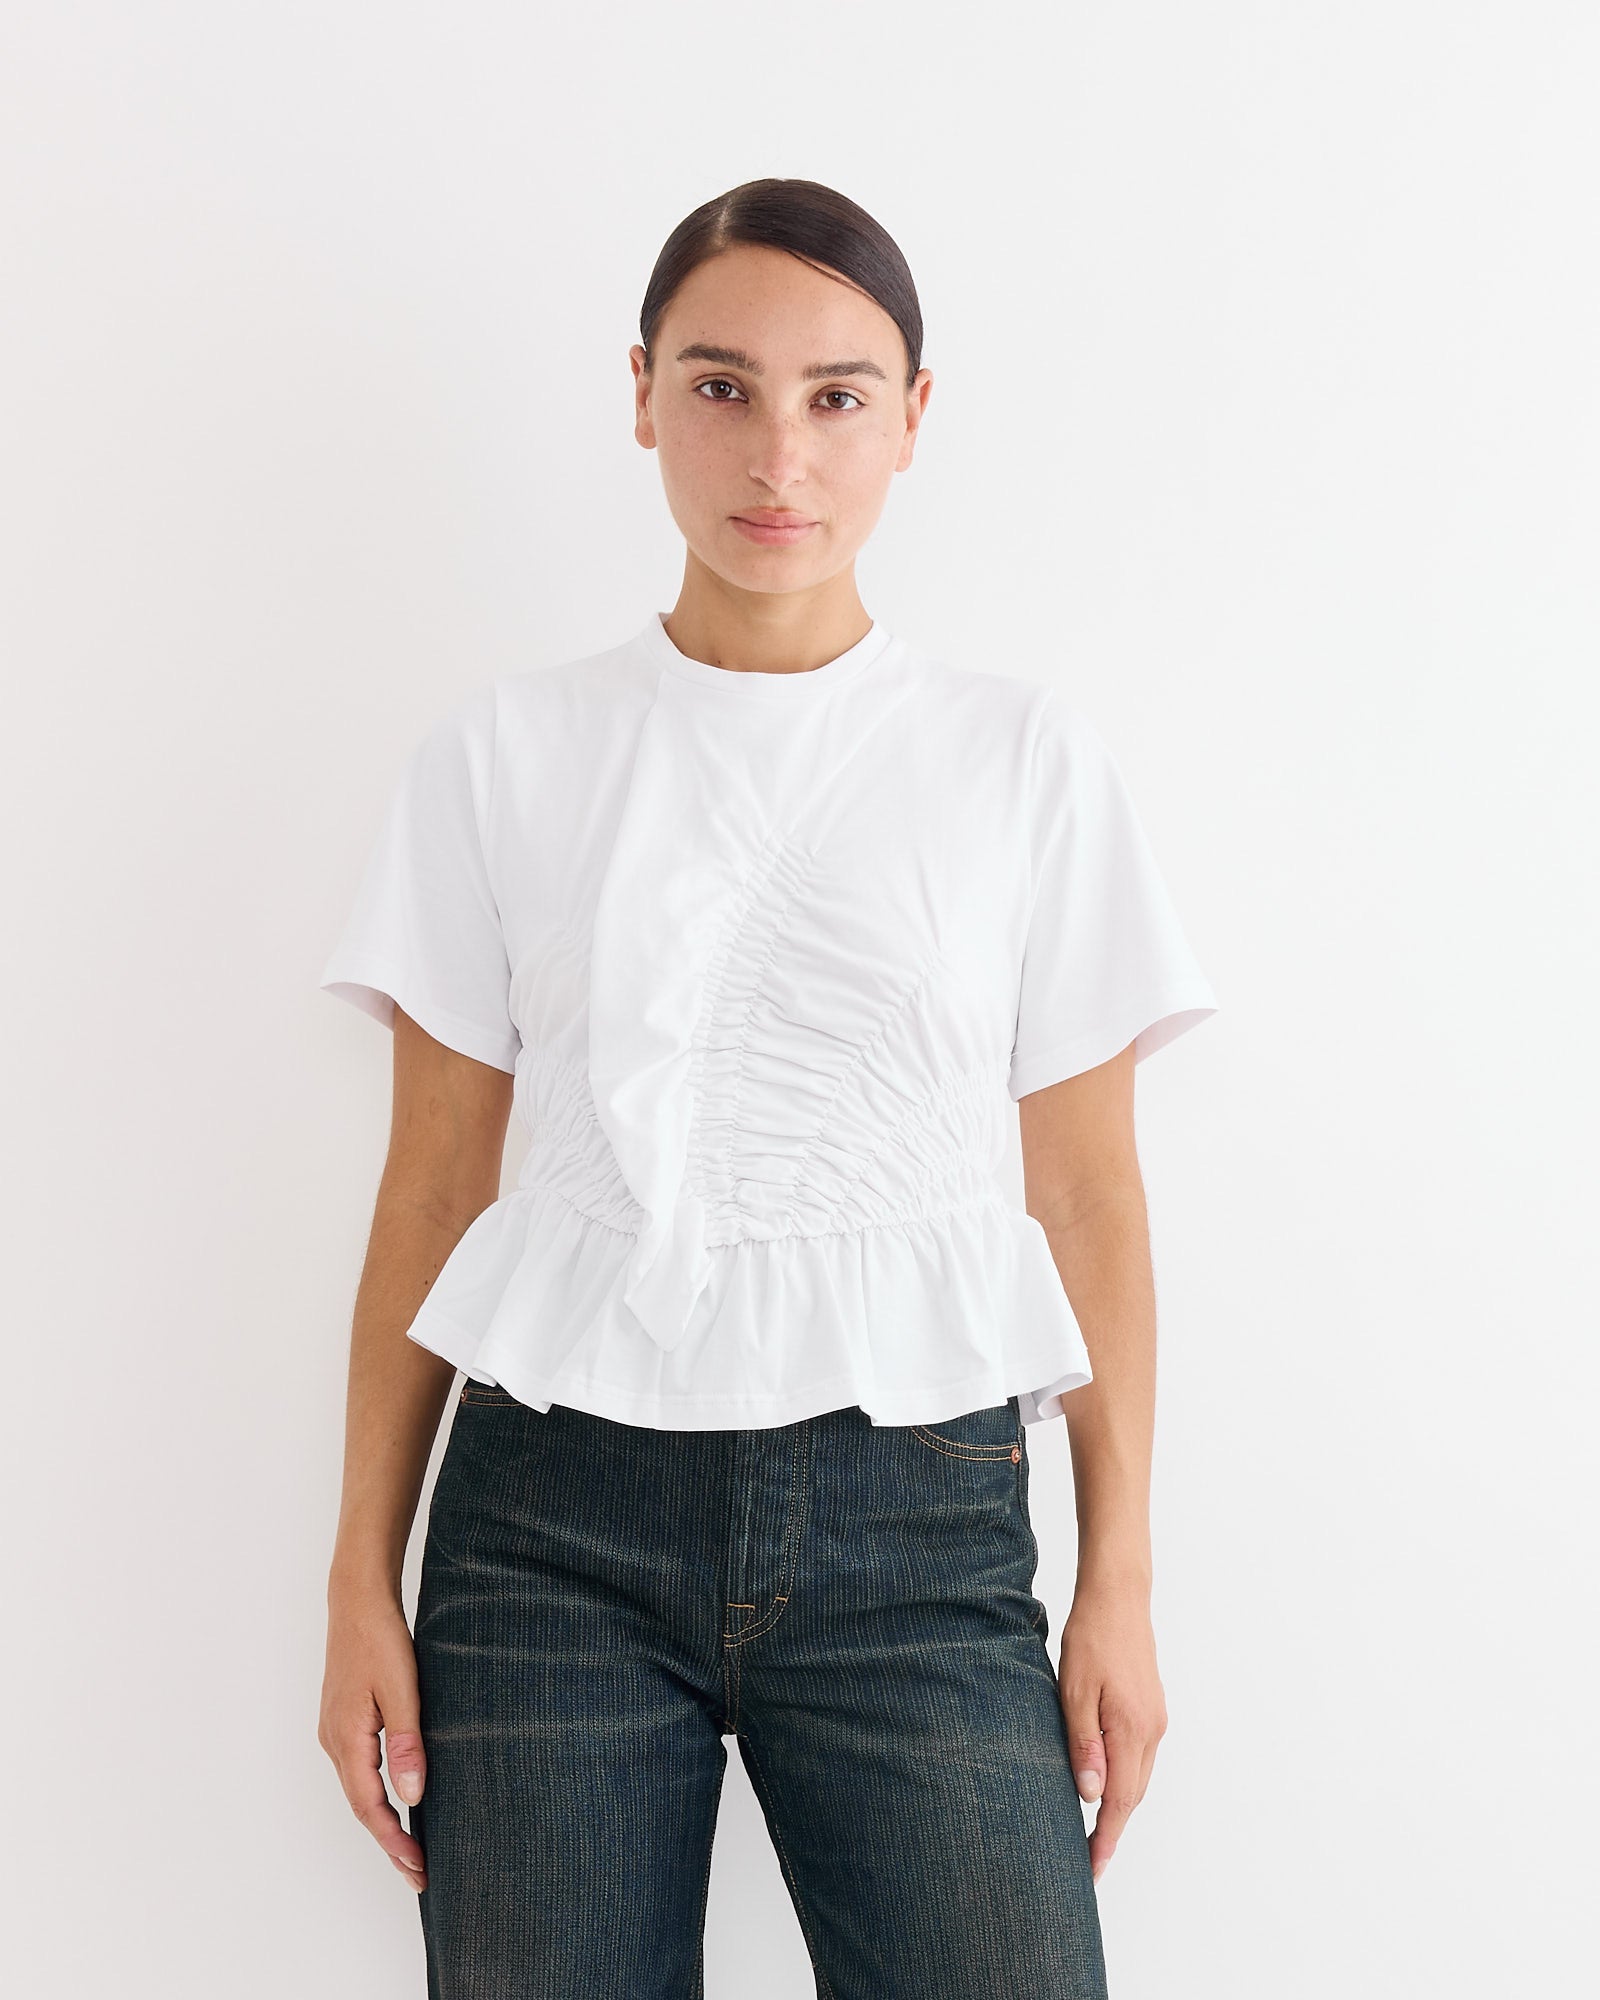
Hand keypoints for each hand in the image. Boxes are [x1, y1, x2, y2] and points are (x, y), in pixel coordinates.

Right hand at [318, 1586, 429, 1892]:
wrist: (357, 1601)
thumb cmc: (380, 1639)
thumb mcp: (402, 1689)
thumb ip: (407, 1743)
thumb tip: (412, 1796)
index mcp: (346, 1739)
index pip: (370, 1807)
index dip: (394, 1841)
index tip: (417, 1868)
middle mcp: (334, 1742)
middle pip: (362, 1807)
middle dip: (389, 1843)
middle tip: (419, 1875)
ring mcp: (336, 1733)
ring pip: (359, 1791)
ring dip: (383, 1822)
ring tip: (410, 1849)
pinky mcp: (344, 1722)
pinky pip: (360, 1771)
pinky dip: (377, 1796)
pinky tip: (397, 1801)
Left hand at [1058, 1583, 1167, 1883]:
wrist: (1118, 1597)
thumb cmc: (1091, 1638)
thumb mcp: (1074, 1691)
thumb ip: (1084, 1744)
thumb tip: (1091, 1796)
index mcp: (1131, 1729)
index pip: (1121, 1801)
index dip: (1107, 1838)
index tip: (1093, 1869)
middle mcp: (1151, 1730)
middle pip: (1134, 1795)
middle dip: (1113, 1830)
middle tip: (1088, 1860)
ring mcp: (1156, 1719)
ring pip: (1139, 1777)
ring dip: (1119, 1806)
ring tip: (1093, 1831)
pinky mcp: (1152, 1708)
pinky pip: (1140, 1756)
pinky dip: (1125, 1778)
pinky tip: (1105, 1783)